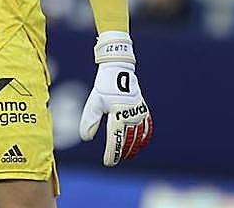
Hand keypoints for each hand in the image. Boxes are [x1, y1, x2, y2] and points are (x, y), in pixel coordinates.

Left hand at [79, 32, 152, 166]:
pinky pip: (147, 127)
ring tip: (128, 155)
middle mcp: (131, 115)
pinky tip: (141, 143)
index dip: (112, 154)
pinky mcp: (143, 109)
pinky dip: (144, 136)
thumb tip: (86, 138)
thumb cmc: (104, 85)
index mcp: (118, 115)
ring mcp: (139, 113)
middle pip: (128, 140)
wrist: (119, 69)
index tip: (108, 163)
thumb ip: (90, 121)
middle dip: (122, 152)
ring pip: (139, 136)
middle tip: (114, 160)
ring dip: (133, 147)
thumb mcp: (93, 103)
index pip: (116, 140)